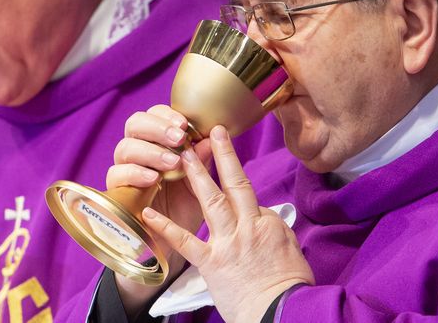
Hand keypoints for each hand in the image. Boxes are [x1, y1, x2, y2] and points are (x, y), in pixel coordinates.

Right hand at [106, 104, 213, 313]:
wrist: (172, 246)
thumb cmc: (188, 207)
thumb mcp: (202, 184)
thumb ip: (204, 160)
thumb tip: (214, 135)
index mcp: (160, 142)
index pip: (155, 115)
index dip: (167, 115)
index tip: (185, 124)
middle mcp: (140, 151)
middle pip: (135, 124)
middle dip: (157, 127)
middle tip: (178, 138)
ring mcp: (126, 169)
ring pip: (125, 147)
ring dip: (150, 151)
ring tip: (171, 162)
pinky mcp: (117, 190)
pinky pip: (116, 174)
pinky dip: (134, 173)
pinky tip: (152, 178)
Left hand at [142, 125, 314, 322]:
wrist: (281, 312)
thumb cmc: (289, 287)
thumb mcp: (289, 250)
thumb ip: (271, 230)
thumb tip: (261, 219)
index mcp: (267, 225)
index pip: (250, 198)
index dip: (240, 186)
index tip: (230, 167)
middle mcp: (247, 228)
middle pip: (234, 184)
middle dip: (223, 155)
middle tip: (212, 132)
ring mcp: (228, 243)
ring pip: (211, 202)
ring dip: (197, 176)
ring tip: (184, 154)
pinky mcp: (211, 263)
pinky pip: (185, 241)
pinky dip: (165, 226)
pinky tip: (148, 212)